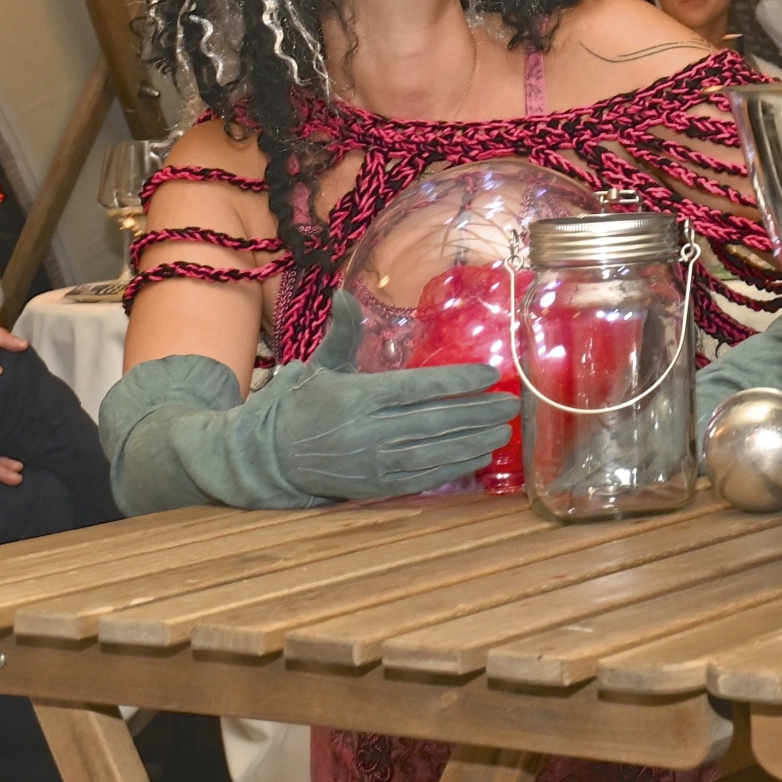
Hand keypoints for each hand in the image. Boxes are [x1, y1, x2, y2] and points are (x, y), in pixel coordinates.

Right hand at [262, 293, 518, 501]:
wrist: (270, 458)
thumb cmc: (302, 404)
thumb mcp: (319, 365)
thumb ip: (341, 332)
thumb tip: (342, 293)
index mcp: (356, 396)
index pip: (416, 387)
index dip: (455, 380)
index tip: (489, 374)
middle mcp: (367, 431)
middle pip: (434, 421)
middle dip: (477, 412)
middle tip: (512, 404)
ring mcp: (373, 463)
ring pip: (434, 452)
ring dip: (473, 441)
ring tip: (503, 430)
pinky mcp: (376, 487)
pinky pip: (423, 478)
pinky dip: (454, 468)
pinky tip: (478, 457)